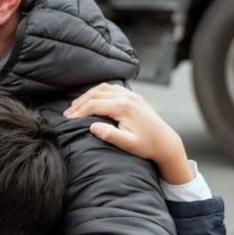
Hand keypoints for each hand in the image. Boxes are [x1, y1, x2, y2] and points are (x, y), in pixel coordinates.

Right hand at [64, 83, 191, 185]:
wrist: (166, 142)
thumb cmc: (147, 146)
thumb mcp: (128, 144)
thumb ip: (110, 135)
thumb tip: (92, 127)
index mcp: (124, 107)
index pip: (94, 104)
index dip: (79, 112)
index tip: (69, 120)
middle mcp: (127, 97)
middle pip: (96, 94)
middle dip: (79, 103)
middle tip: (67, 114)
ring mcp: (131, 95)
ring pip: (103, 88)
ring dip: (87, 96)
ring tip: (76, 106)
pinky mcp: (134, 96)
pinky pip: (112, 88)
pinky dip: (98, 92)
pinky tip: (92, 99)